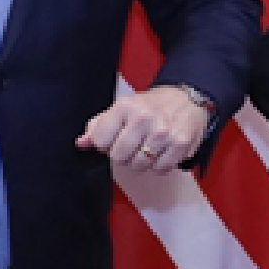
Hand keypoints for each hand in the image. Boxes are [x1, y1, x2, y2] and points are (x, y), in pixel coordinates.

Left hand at [77, 85, 208, 172]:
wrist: (187, 99)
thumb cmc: (152, 105)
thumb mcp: (122, 108)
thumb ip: (99, 125)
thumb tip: (81, 143)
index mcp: (124, 107)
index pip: (100, 142)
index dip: (106, 145)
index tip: (116, 138)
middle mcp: (143, 118)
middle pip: (119, 157)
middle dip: (124, 155)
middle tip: (134, 144)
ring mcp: (163, 132)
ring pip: (139, 166)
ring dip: (142, 161)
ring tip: (149, 146)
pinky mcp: (180, 144)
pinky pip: (160, 170)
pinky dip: (160, 165)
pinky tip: (163, 150)